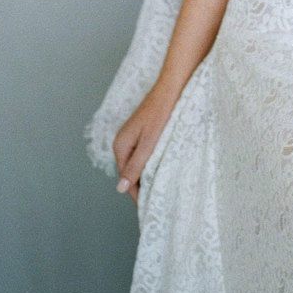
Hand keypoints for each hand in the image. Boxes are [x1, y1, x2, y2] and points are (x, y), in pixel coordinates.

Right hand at [112, 82, 178, 205]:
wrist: (173, 86)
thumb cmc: (162, 113)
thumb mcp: (149, 143)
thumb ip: (135, 166)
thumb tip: (119, 188)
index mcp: (121, 145)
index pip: (125, 178)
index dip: (136, 193)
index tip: (148, 206)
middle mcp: (123, 141)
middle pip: (130, 170)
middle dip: (142, 184)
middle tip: (158, 198)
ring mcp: (133, 135)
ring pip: (138, 161)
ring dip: (147, 173)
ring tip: (161, 186)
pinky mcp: (143, 130)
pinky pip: (144, 152)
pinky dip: (151, 161)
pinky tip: (162, 166)